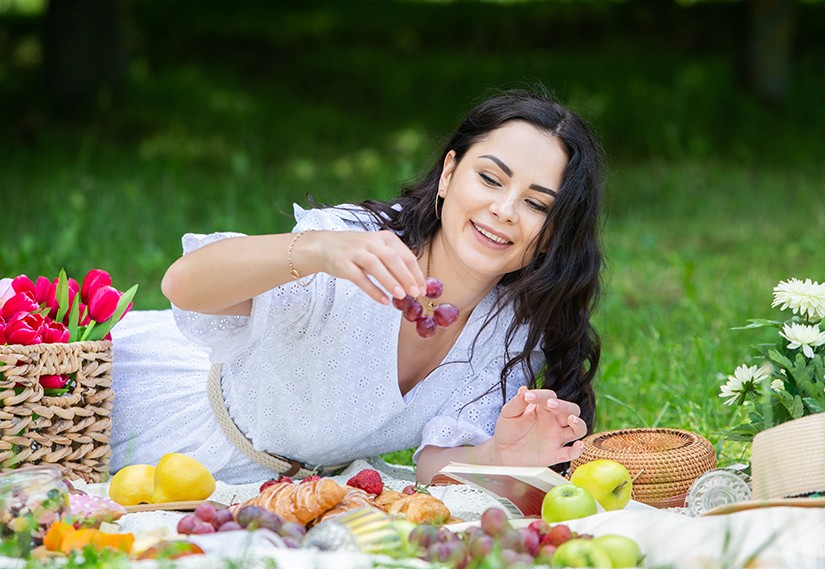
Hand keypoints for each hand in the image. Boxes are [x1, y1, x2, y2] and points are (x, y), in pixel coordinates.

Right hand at [310, 230, 425, 304]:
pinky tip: (383, 300)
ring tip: (401, 296)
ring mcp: (356, 251)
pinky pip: (360, 277)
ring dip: (390, 281)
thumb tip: (414, 283)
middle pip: (393, 258)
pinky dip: (372, 289)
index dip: (416, 272)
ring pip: (376, 265)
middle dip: (406, 277)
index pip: (405, 255)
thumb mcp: (377, 251)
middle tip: (416, 293)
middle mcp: (371, 242)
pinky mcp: (343, 263)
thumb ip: (394, 264)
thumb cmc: (355, 250)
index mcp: (384, 238)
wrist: (323, 246)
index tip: (423, 288)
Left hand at [490, 386, 586, 466]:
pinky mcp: (556, 454)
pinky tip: (578, 445)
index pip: (550, 396)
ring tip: (571, 420)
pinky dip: (578, 450)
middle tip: (550, 404)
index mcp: (543, 408)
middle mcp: (554, 421)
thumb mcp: (508, 413)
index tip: (528, 397)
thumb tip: (524, 389)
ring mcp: (557, 437)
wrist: (503, 452)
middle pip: (570, 409)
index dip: (541, 395)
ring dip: (578, 423)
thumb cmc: (507, 430)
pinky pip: (571, 452)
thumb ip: (517, 402)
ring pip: (578, 429)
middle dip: (564, 406)